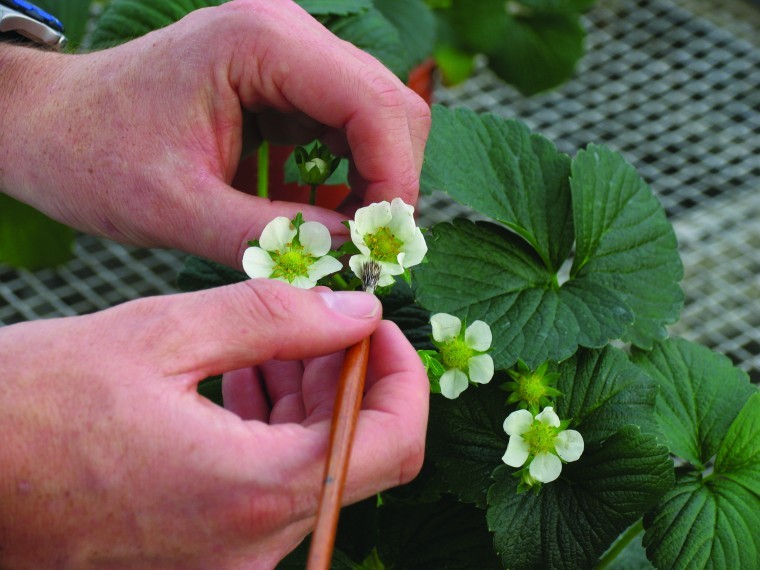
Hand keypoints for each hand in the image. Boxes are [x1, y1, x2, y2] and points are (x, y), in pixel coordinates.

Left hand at [0, 0, 430, 267]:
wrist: (50, 127)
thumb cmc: (94, 156)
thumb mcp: (178, 208)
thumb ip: (269, 236)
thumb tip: (351, 258)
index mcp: (260, 43)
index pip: (373, 104)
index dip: (394, 181)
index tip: (382, 247)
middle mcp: (285, 34)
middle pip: (389, 106)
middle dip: (390, 183)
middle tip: (370, 250)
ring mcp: (287, 54)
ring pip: (375, 117)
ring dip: (372, 181)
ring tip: (344, 238)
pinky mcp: (281, 81)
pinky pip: (344, 127)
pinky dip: (347, 175)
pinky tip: (320, 212)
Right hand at [0, 280, 427, 567]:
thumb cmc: (36, 404)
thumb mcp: (164, 335)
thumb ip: (276, 319)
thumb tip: (357, 312)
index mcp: (252, 490)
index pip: (391, 442)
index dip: (401, 374)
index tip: (376, 326)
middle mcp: (249, 546)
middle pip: (354, 454)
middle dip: (349, 378)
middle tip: (315, 321)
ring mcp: (223, 560)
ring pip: (313, 469)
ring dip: (309, 401)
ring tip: (271, 343)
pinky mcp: (198, 554)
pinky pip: (268, 489)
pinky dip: (273, 433)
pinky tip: (241, 381)